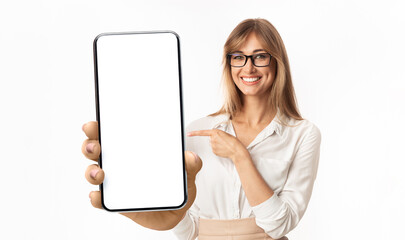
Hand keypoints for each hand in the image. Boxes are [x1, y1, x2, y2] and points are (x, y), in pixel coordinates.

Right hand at [82, 121, 201, 229]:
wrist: (174, 213)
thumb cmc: (174, 187)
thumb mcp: (187, 173)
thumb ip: (192, 164)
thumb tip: (190, 156)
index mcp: (132, 149)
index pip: (111, 133)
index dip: (98, 127)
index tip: (95, 124)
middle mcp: (118, 163)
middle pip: (95, 149)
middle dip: (90, 144)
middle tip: (96, 146)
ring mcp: (114, 182)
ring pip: (93, 172)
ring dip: (91, 171)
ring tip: (100, 173)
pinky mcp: (115, 202)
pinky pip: (100, 200)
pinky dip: (96, 198)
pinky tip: (99, 196)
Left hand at [187, 129, 245, 161]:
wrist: (237, 150)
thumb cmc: (233, 142)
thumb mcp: (225, 134)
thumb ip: (217, 135)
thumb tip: (213, 138)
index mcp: (215, 132)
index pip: (202, 132)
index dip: (194, 133)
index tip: (188, 134)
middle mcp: (212, 139)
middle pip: (210, 139)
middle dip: (215, 140)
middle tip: (223, 141)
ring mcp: (213, 146)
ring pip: (212, 144)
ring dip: (217, 144)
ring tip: (225, 145)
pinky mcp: (214, 151)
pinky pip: (214, 149)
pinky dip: (218, 149)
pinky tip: (223, 149)